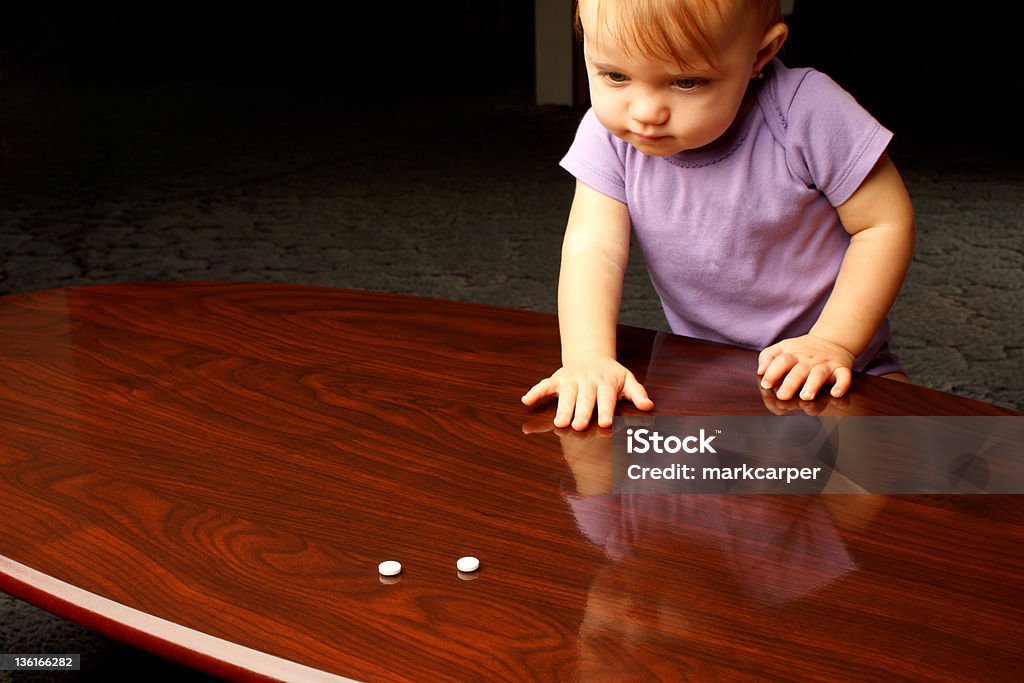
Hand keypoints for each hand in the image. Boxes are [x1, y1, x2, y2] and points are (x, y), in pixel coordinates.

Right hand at [521, 353, 653, 429]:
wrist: (591, 355)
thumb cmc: (611, 374)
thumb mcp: (627, 380)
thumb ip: (637, 393)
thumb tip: (648, 406)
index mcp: (605, 383)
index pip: (606, 397)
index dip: (606, 410)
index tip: (606, 422)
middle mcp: (587, 381)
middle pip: (585, 397)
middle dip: (582, 412)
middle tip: (579, 426)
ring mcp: (571, 379)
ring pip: (566, 394)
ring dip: (562, 407)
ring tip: (559, 422)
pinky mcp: (557, 379)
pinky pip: (545, 384)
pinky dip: (536, 391)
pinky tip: (527, 400)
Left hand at [757, 334, 854, 400]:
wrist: (833, 339)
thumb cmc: (802, 349)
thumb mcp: (784, 347)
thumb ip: (768, 356)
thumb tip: (760, 371)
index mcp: (793, 354)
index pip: (781, 360)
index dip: (773, 372)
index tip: (766, 384)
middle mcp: (808, 359)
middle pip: (798, 370)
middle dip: (790, 383)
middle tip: (783, 396)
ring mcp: (825, 364)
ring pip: (819, 374)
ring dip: (813, 385)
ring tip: (806, 396)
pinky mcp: (841, 368)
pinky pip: (844, 376)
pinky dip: (842, 385)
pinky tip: (836, 393)